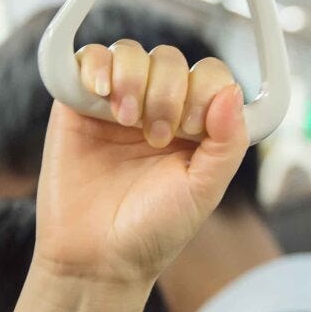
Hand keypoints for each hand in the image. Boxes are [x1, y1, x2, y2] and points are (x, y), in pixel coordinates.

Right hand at [33, 41, 247, 290]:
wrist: (96, 258)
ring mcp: (117, 104)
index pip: (210, 75)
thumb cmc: (154, 230)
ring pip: (131, 52)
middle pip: (170, 59)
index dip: (205, 90)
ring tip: (126, 120)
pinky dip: (97, 65)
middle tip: (157, 135)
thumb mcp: (204, 191)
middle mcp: (157, 108)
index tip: (193, 128)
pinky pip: (88, 59)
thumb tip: (232, 92)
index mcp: (195, 126)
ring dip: (134, 78)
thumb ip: (228, 143)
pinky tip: (103, 94)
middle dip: (168, 92)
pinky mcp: (78, 105)